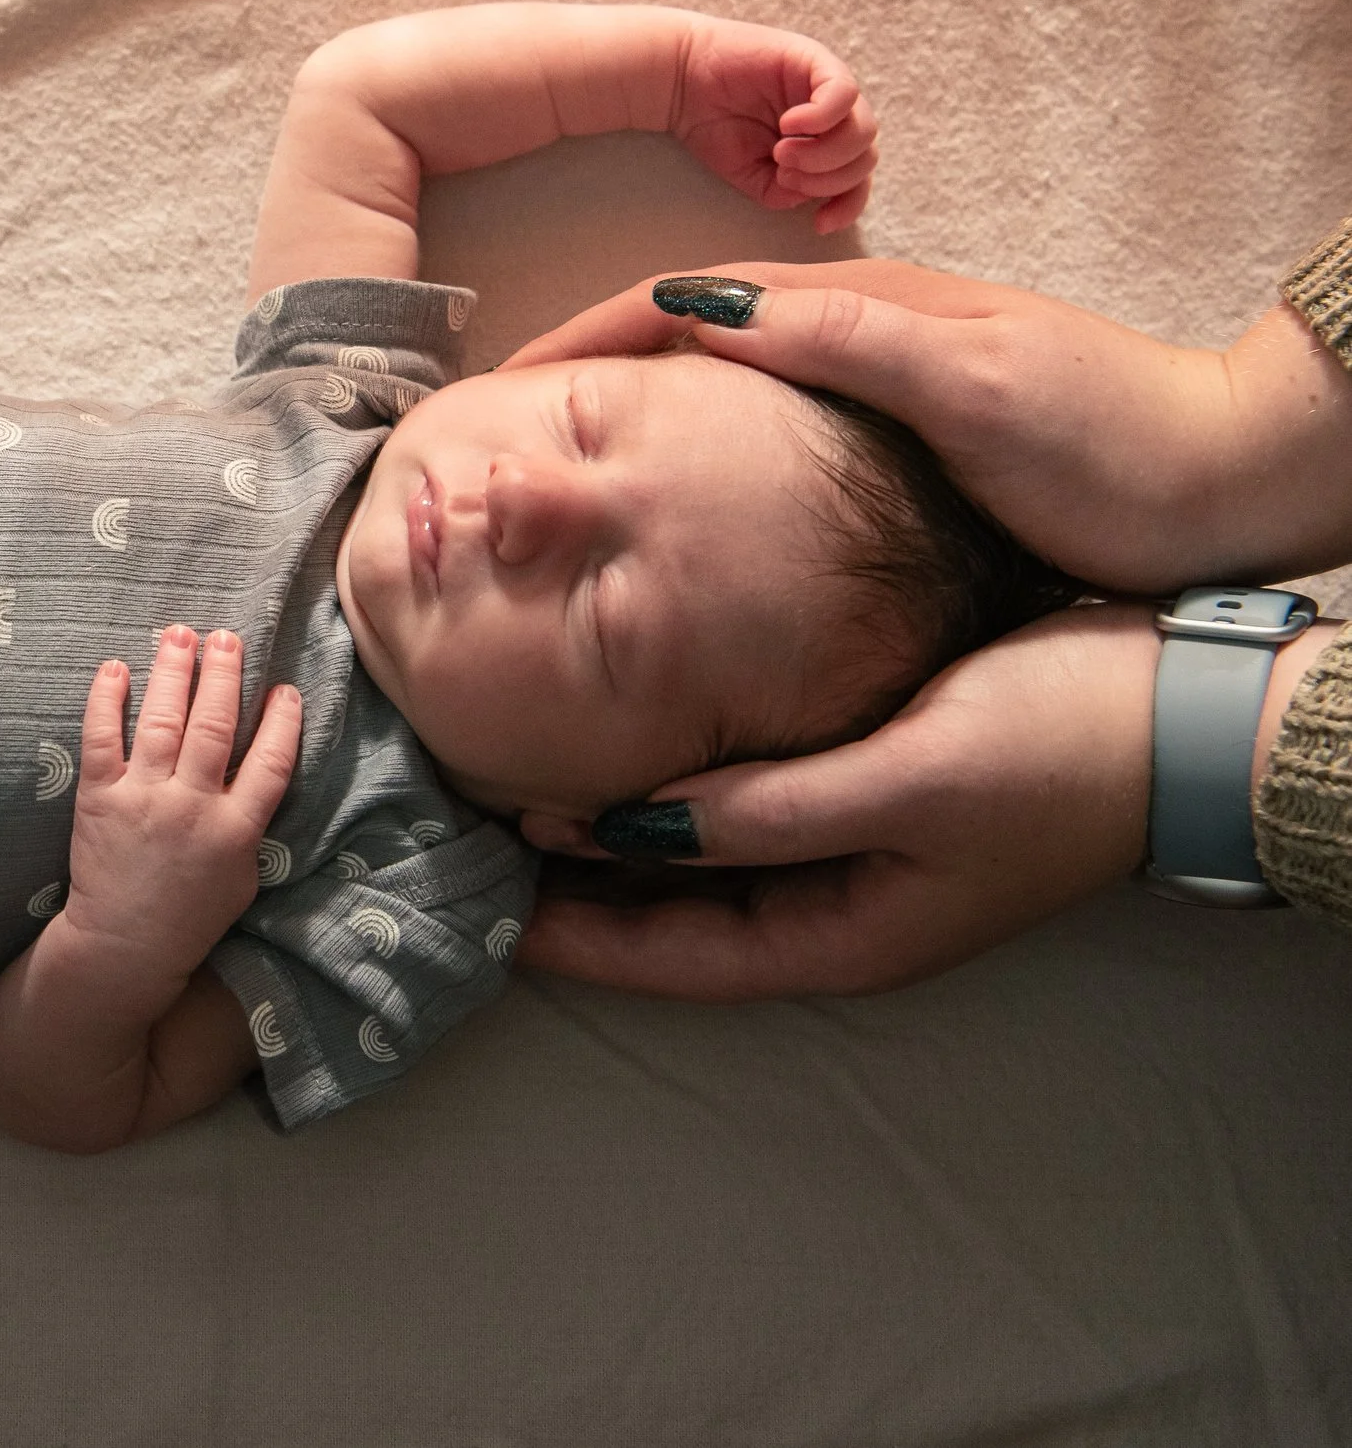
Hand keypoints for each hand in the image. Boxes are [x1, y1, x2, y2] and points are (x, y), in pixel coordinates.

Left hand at [66, 626, 302, 962]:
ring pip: (163, 721)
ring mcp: (143, 798)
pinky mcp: (98, 798)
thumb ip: (250, 826)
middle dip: (223, 674)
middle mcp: (192, 806)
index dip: (281, 721)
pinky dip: (107, 700)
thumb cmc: (189, 917)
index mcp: (236, 830)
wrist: (123, 947)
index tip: (284, 688)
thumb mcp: (242, 878)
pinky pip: (101, 738)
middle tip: (227, 637)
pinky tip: (116, 668)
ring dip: (173, 671)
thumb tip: (259, 775)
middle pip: (214, 726)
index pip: (270, 762)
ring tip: (181, 634)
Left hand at [513, 603, 1158, 999]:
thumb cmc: (1058, 747)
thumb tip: (629, 825)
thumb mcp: (905, 781)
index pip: (677, 957)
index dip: (578, 937)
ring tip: (520, 789)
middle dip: (578, 888)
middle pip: (676, 912)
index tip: (485, 906)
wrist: (1186, 701)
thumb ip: (765, 812)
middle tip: (474, 839)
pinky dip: (679, 780)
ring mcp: (854, 849)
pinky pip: (743, 801)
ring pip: (702, 856)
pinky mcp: (867, 784)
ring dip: (618, 830)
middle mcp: (839, 903)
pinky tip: (626, 740)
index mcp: (847, 933)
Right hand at [515, 259, 1351, 590]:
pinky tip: (672, 500)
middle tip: (509, 432)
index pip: (686, 299)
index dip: (587, 339)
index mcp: (862, 305)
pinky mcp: (897, 440)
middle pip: (689, 333)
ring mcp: (877, 384)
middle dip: (588, 371)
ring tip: (561, 466)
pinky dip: (692, 450)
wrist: (1226, 486)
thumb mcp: (973, 382)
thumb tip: (702, 304)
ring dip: (632, 413)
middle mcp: (859, 332)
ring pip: (720, 386)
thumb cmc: (1109, 441)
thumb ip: (843, 337)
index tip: (505, 388)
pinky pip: (761, 430)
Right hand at [671, 17, 878, 232]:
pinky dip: (820, 118)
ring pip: (864, 131)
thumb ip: (784, 193)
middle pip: (866, 158)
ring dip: (823, 155)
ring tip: (781, 152)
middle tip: (784, 174)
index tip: (818, 225)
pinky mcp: (815, 61)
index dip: (848, 206)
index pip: (857, 179)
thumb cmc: (715, 127)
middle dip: (827, 180)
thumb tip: (809, 199)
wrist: (681, 84)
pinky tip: (788, 124)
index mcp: (823, 143)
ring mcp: (827, 86)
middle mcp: (834, 115)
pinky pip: (844, 94)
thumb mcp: (751, 175)